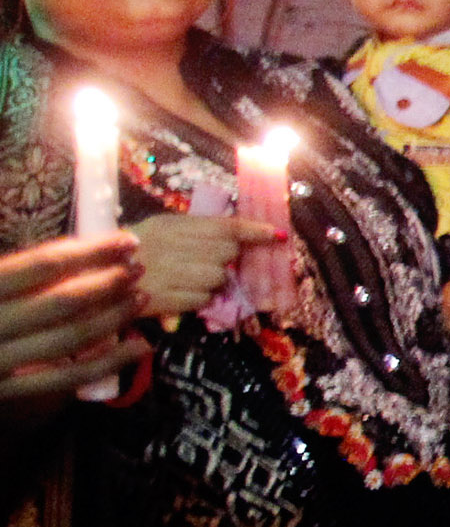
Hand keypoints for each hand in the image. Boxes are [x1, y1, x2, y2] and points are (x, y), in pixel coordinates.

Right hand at [0, 234, 145, 407]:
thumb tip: (70, 253)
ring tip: (140, 298)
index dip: (90, 251)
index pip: (41, 266)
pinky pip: (65, 379)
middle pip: (61, 302)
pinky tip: (139, 346)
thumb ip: (11, 271)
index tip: (126, 240)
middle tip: (138, 268)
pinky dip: (108, 363)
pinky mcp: (4, 391)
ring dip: (113, 317)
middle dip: (107, 283)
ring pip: (68, 340)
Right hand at [133, 214, 277, 317]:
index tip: (277, 235)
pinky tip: (181, 292)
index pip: (224, 226)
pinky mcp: (164, 299)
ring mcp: (167, 274)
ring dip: (213, 281)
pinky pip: (202, 300)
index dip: (254, 230)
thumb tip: (237, 236)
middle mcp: (171, 247)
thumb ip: (196, 229)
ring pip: (218, 279)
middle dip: (227, 259)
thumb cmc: (133, 250)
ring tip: (188, 278)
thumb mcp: (160, 228)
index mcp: (171, 226)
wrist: (94, 277)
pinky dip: (199, 299)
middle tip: (206, 261)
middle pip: (227, 253)